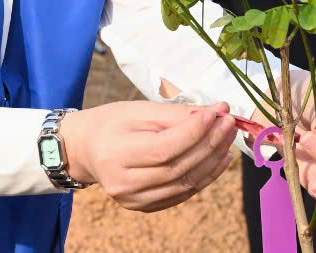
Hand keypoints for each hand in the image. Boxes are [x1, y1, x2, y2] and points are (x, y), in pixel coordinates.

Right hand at [59, 101, 235, 211]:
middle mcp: (123, 184)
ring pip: (185, 184)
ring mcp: (134, 200)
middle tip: (229, 122)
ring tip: (228, 138)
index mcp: (116, 155)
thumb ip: (176, 114)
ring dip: (213, 160)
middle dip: (210, 143)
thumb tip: (216, 113)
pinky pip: (182, 194)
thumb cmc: (112, 123)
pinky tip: (218, 158)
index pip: (165, 148)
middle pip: (178, 167)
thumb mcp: (138, 110)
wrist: (87, 150)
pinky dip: (205, 176)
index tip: (217, 113)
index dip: (195, 132)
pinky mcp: (144, 207)